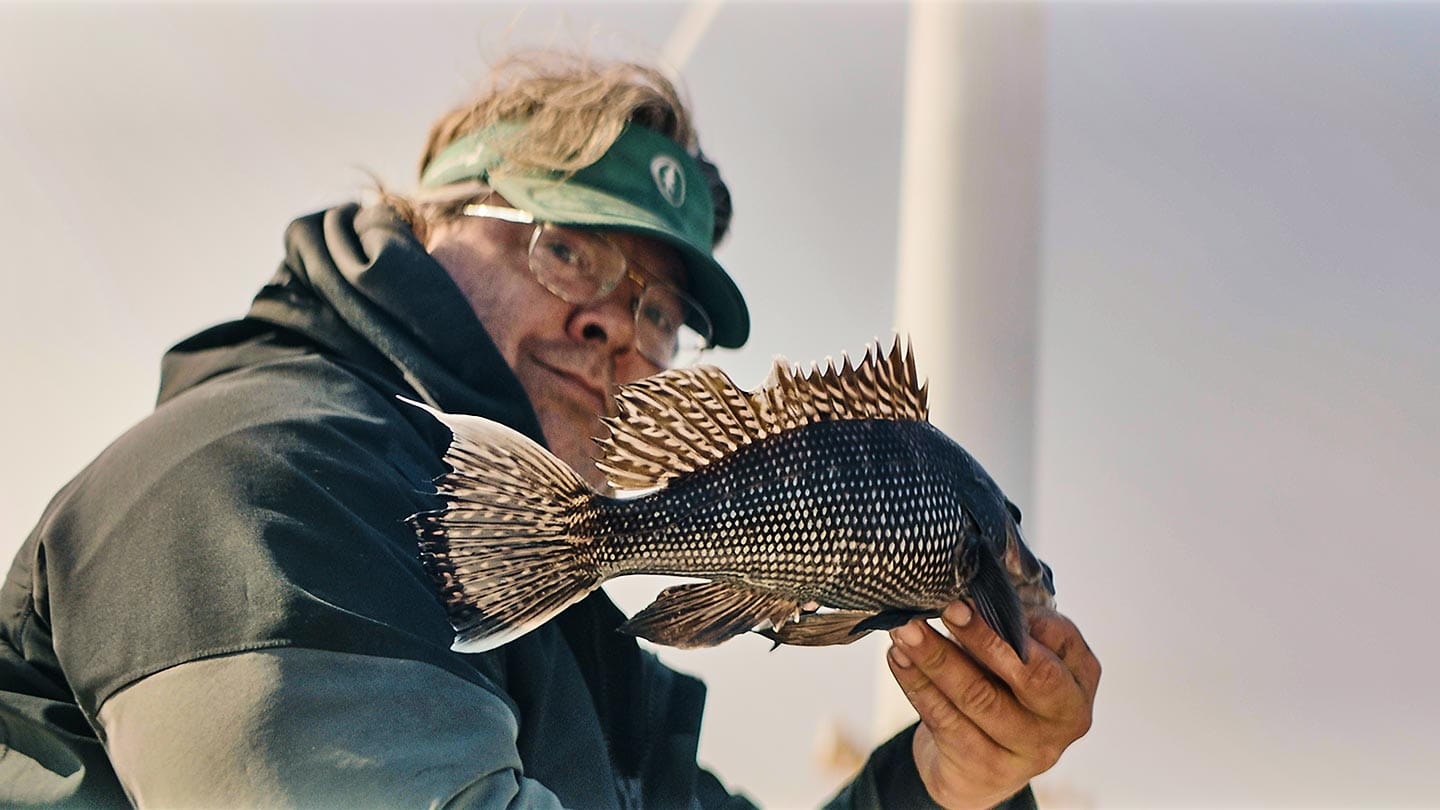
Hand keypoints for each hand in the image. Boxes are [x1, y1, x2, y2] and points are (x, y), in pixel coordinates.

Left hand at [886, 603, 1099, 809]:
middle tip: (946, 607)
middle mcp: (1066, 718)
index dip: (1017, 617)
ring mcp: (1030, 750)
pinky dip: (918, 684)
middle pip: (1029, 675)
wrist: (980, 766)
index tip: (975, 593)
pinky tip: (898, 658)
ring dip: (936, 658)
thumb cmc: (1002, 691)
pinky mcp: (987, 768)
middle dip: (984, 637)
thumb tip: (977, 580)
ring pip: (978, 697)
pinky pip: (947, 721)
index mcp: (1080, 679)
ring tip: (906, 629)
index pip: (1060, 640)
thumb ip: (1011, 621)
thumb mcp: (1018, 655)